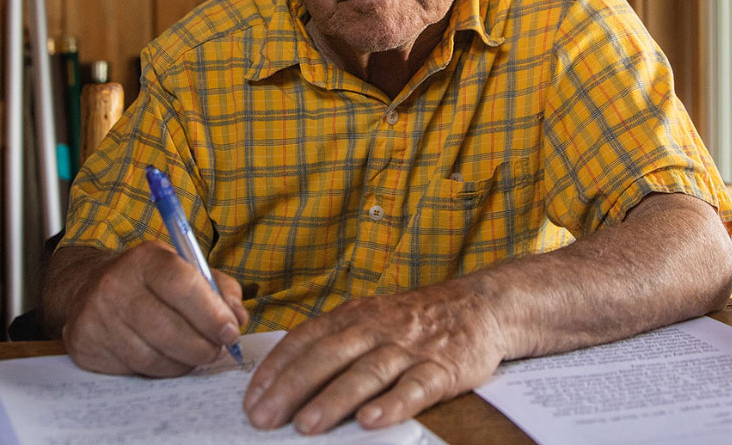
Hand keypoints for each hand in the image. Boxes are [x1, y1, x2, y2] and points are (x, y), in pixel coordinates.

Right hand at [59, 240, 248, 376]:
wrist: (87, 289)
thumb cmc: (147, 281)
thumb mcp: (183, 268)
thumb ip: (218, 288)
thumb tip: (238, 317)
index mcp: (145, 259)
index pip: (182, 285)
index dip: (212, 314)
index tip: (231, 331)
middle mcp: (116, 286)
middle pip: (168, 329)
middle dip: (202, 347)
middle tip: (218, 350)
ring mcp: (98, 318)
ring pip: (153, 357)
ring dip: (183, 362)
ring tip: (193, 354)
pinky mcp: (87, 347)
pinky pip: (135, 370)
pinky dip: (159, 370)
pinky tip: (165, 357)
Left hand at [243, 281, 507, 433]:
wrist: (480, 306)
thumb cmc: (414, 321)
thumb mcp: (369, 319)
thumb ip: (333, 343)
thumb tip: (284, 381)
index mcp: (353, 316)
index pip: (304, 340)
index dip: (275, 370)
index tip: (251, 399)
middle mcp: (376, 329)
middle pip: (327, 357)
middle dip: (291, 388)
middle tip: (264, 418)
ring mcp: (408, 349)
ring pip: (365, 373)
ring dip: (333, 399)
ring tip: (306, 425)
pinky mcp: (441, 369)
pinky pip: (414, 388)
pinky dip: (392, 405)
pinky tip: (370, 422)